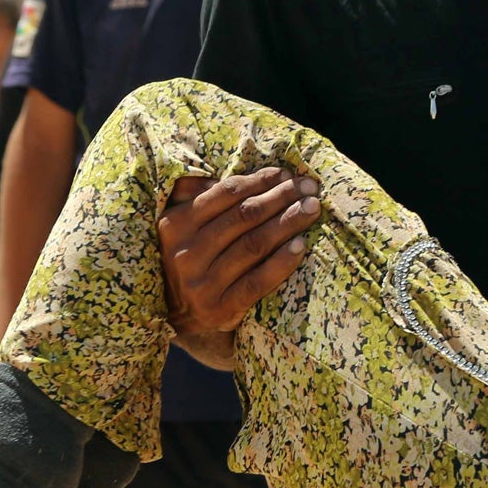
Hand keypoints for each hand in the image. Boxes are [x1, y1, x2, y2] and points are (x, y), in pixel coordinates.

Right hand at [158, 168, 322, 366]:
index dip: (260, 180)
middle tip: (308, 187)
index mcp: (175, 225)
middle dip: (281, 197)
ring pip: (254, 245)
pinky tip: (301, 245)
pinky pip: (258, 282)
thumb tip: (226, 172)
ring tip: (312, 208)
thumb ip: (193, 194)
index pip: (226, 194)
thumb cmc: (191, 257)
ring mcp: (202, 284)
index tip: (286, 173)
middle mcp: (186, 254)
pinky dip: (282, 262)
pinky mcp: (220, 309)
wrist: (180, 315)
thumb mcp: (180, 225)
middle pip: (244, 217)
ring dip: (288, 223)